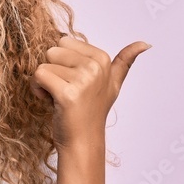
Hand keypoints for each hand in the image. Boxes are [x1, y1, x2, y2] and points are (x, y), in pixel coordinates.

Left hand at [28, 36, 150, 150]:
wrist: (83, 141)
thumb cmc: (92, 112)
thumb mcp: (113, 84)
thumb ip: (125, 61)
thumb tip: (145, 43)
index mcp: (103, 59)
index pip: (64, 42)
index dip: (63, 62)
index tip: (75, 81)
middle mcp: (95, 67)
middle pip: (52, 51)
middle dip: (52, 71)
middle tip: (66, 90)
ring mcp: (83, 80)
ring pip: (43, 65)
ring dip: (45, 83)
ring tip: (60, 98)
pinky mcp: (68, 93)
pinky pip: (38, 76)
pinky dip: (38, 90)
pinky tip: (51, 102)